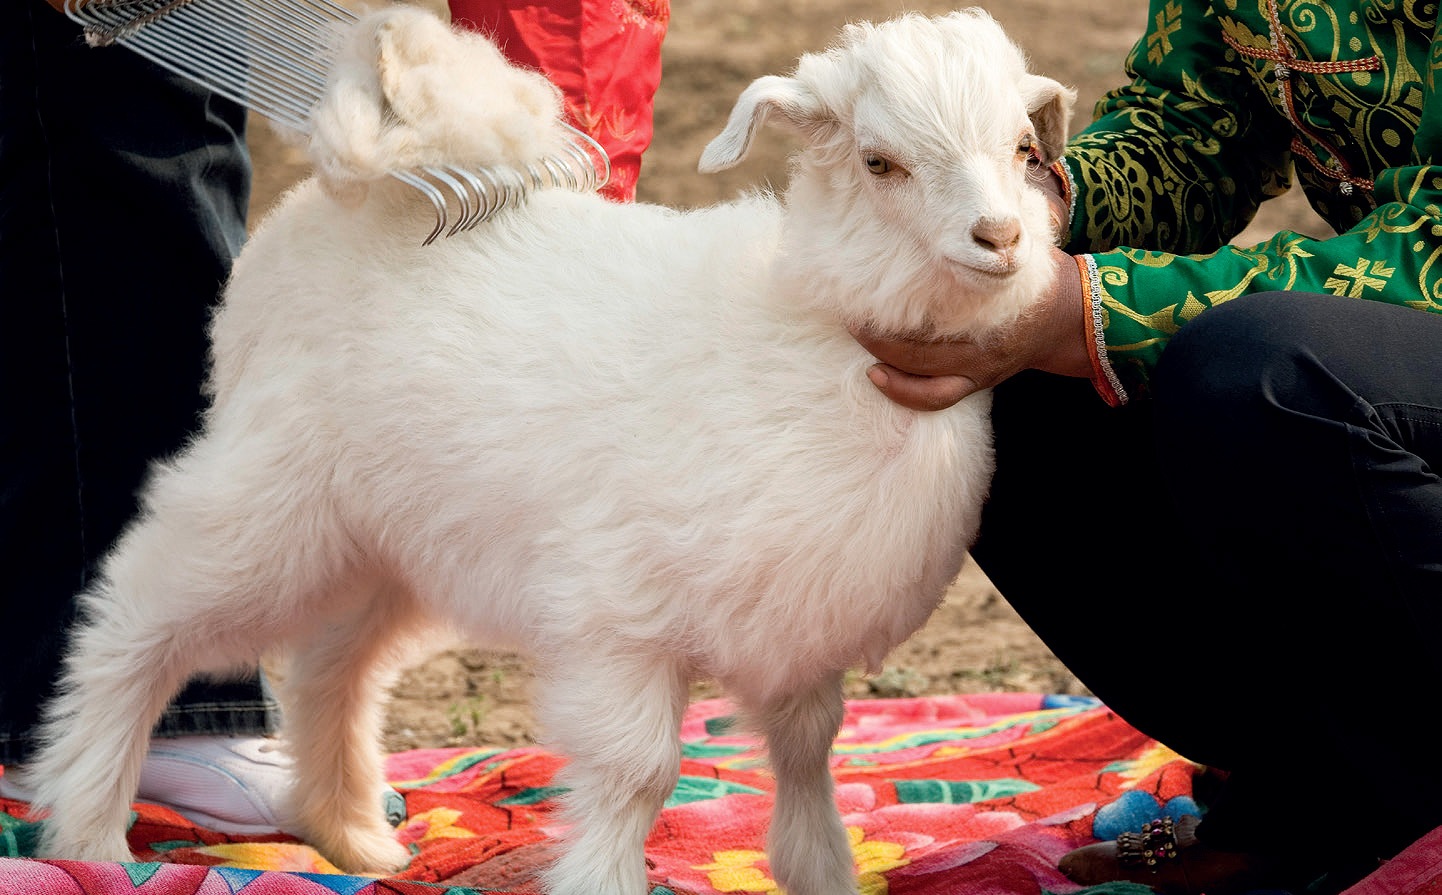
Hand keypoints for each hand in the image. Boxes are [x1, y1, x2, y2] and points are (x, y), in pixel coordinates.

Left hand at [850, 247, 1091, 410]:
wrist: (1072, 320)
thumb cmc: (1039, 275)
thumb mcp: (1021, 244)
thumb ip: (993, 227)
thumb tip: (967, 179)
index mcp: (990, 312)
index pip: (937, 309)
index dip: (898, 299)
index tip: (866, 285)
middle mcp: (982, 348)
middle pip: (919, 354)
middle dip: (879, 338)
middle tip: (851, 317)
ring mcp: (980, 371)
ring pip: (926, 384)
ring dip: (888, 368)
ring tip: (862, 346)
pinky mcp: (977, 383)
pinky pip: (936, 398)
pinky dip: (904, 392)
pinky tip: (876, 376)